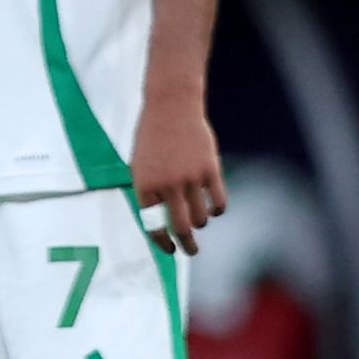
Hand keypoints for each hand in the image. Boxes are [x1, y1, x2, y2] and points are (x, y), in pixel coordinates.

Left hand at [132, 103, 224, 255]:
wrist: (169, 107)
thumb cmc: (152, 137)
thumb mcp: (140, 164)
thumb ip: (151, 192)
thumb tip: (164, 221)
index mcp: (143, 185)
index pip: (153, 224)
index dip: (162, 241)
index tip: (170, 249)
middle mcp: (166, 185)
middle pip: (180, 228)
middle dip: (187, 245)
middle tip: (191, 251)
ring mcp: (189, 178)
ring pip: (201, 217)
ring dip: (201, 223)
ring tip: (199, 221)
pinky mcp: (210, 170)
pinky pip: (218, 202)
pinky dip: (218, 210)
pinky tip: (215, 210)